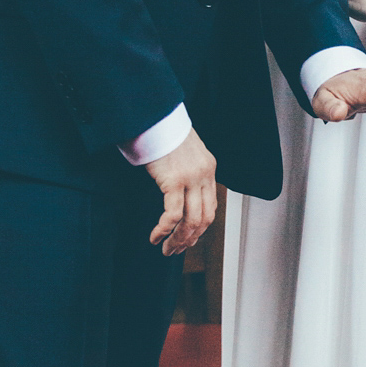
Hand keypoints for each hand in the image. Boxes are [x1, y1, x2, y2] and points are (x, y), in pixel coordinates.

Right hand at [145, 128, 217, 255]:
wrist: (154, 116)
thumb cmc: (163, 132)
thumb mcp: (184, 152)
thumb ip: (188, 169)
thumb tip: (180, 190)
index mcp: (209, 169)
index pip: (211, 207)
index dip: (200, 228)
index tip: (188, 239)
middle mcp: (205, 174)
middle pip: (204, 218)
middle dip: (190, 239)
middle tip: (175, 250)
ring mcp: (191, 178)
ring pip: (191, 220)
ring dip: (178, 240)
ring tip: (166, 249)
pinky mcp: (174, 180)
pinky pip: (173, 214)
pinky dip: (165, 229)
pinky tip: (155, 236)